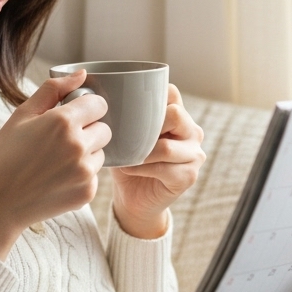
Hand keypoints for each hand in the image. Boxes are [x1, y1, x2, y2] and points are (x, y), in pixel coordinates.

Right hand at [0, 69, 109, 258]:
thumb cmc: (4, 157)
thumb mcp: (21, 116)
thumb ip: (53, 90)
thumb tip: (81, 74)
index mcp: (63, 122)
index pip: (99, 104)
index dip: (86, 108)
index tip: (73, 116)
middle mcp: (79, 146)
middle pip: (104, 129)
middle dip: (88, 131)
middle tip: (61, 142)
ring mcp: (85, 171)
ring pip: (101, 153)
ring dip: (86, 154)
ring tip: (56, 162)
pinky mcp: (88, 192)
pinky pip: (95, 176)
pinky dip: (81, 176)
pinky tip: (57, 179)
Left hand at [111, 83, 205, 238]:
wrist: (133, 199)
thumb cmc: (127, 162)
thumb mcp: (124, 135)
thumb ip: (124, 116)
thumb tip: (96, 95)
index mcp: (180, 116)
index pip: (170, 92)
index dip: (149, 98)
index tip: (128, 111)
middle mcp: (192, 132)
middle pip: (175, 114)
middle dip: (147, 127)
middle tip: (127, 137)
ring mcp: (195, 155)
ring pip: (167, 146)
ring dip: (141, 153)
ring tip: (126, 157)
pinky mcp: (189, 176)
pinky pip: (164, 168)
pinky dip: (142, 168)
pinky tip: (130, 169)